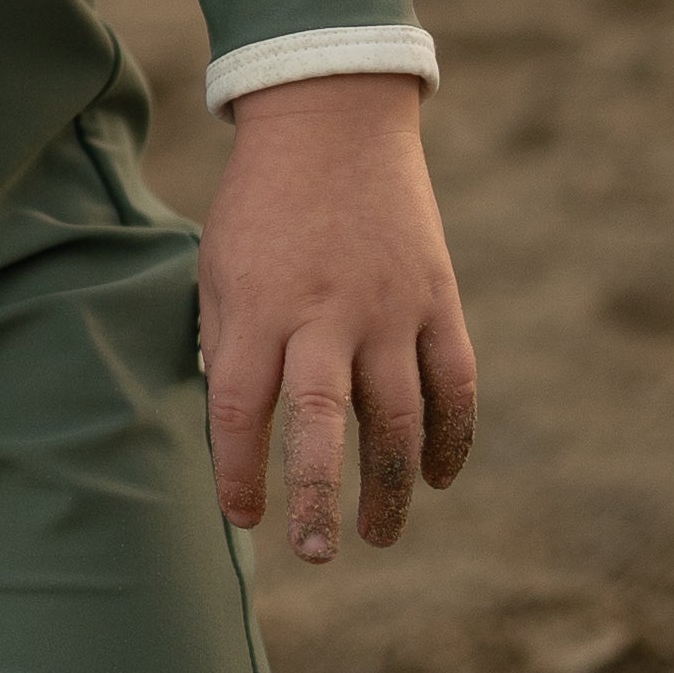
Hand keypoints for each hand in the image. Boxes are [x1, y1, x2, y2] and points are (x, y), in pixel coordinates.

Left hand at [198, 72, 474, 569]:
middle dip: (320, 496)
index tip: (243, 516)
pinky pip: (455, 384)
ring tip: (380, 534)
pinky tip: (439, 477)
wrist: (332, 118)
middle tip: (316, 554)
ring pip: (400, 415)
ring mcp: (390, 306)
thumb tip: (234, 434)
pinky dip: (452, 437)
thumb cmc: (261, 206)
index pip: (242, 407)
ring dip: (393, 486)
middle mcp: (326, 310)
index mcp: (259, 304)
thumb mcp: (218, 268)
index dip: (239, 471)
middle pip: (325, 421)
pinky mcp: (437, 298)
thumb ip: (229, 348)